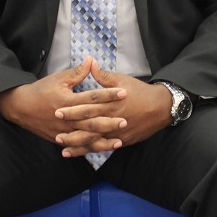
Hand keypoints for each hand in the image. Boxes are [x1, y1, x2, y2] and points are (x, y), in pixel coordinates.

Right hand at [0, 57, 126, 151]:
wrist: (21, 107)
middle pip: (91, 121)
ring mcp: (63, 131)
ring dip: (103, 140)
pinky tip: (103, 149)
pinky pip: (78, 146)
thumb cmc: (41, 90)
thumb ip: (77, 72)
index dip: (108, 95)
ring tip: (119, 141)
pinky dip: (91, 149)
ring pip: (86, 138)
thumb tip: (92, 60)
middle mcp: (66, 118)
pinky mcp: (60, 139)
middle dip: (109, 122)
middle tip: (125, 121)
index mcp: (67, 101)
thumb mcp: (58, 78)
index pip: (91, 98)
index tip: (123, 92)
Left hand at [53, 63, 173, 157]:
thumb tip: (90, 63)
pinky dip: (91, 151)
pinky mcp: (122, 141)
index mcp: (111, 103)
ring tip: (62, 148)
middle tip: (55, 132)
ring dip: (78, 145)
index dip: (72, 110)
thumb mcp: (122, 80)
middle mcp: (112, 119)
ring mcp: (117, 132)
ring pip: (95, 141)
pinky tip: (80, 154)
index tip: (57, 110)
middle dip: (71, 130)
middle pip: (89, 126)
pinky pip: (104, 147)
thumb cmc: (140, 92)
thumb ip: (103, 75)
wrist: (161, 108)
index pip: (88, 107)